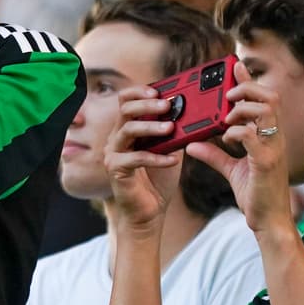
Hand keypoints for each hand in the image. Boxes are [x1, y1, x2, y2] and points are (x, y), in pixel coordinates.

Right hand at [104, 85, 180, 236]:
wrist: (148, 213)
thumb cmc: (158, 180)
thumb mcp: (170, 150)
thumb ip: (174, 132)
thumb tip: (190, 113)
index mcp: (126, 128)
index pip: (125, 101)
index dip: (139, 92)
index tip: (158, 91)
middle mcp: (116, 138)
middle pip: (125, 110)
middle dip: (147, 106)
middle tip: (167, 106)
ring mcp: (113, 153)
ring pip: (128, 130)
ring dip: (151, 128)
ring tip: (170, 128)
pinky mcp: (116, 170)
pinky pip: (135, 158)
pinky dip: (155, 157)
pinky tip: (172, 160)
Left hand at [185, 63, 291, 234]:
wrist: (267, 222)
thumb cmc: (255, 193)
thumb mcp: (230, 169)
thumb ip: (213, 154)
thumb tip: (191, 143)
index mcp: (268, 135)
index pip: (262, 100)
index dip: (248, 80)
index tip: (234, 66)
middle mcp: (274, 138)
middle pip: (270, 97)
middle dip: (246, 88)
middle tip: (226, 96)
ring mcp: (273, 149)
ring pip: (266, 111)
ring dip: (242, 108)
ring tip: (224, 118)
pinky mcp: (266, 162)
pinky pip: (253, 136)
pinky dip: (237, 132)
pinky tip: (226, 138)